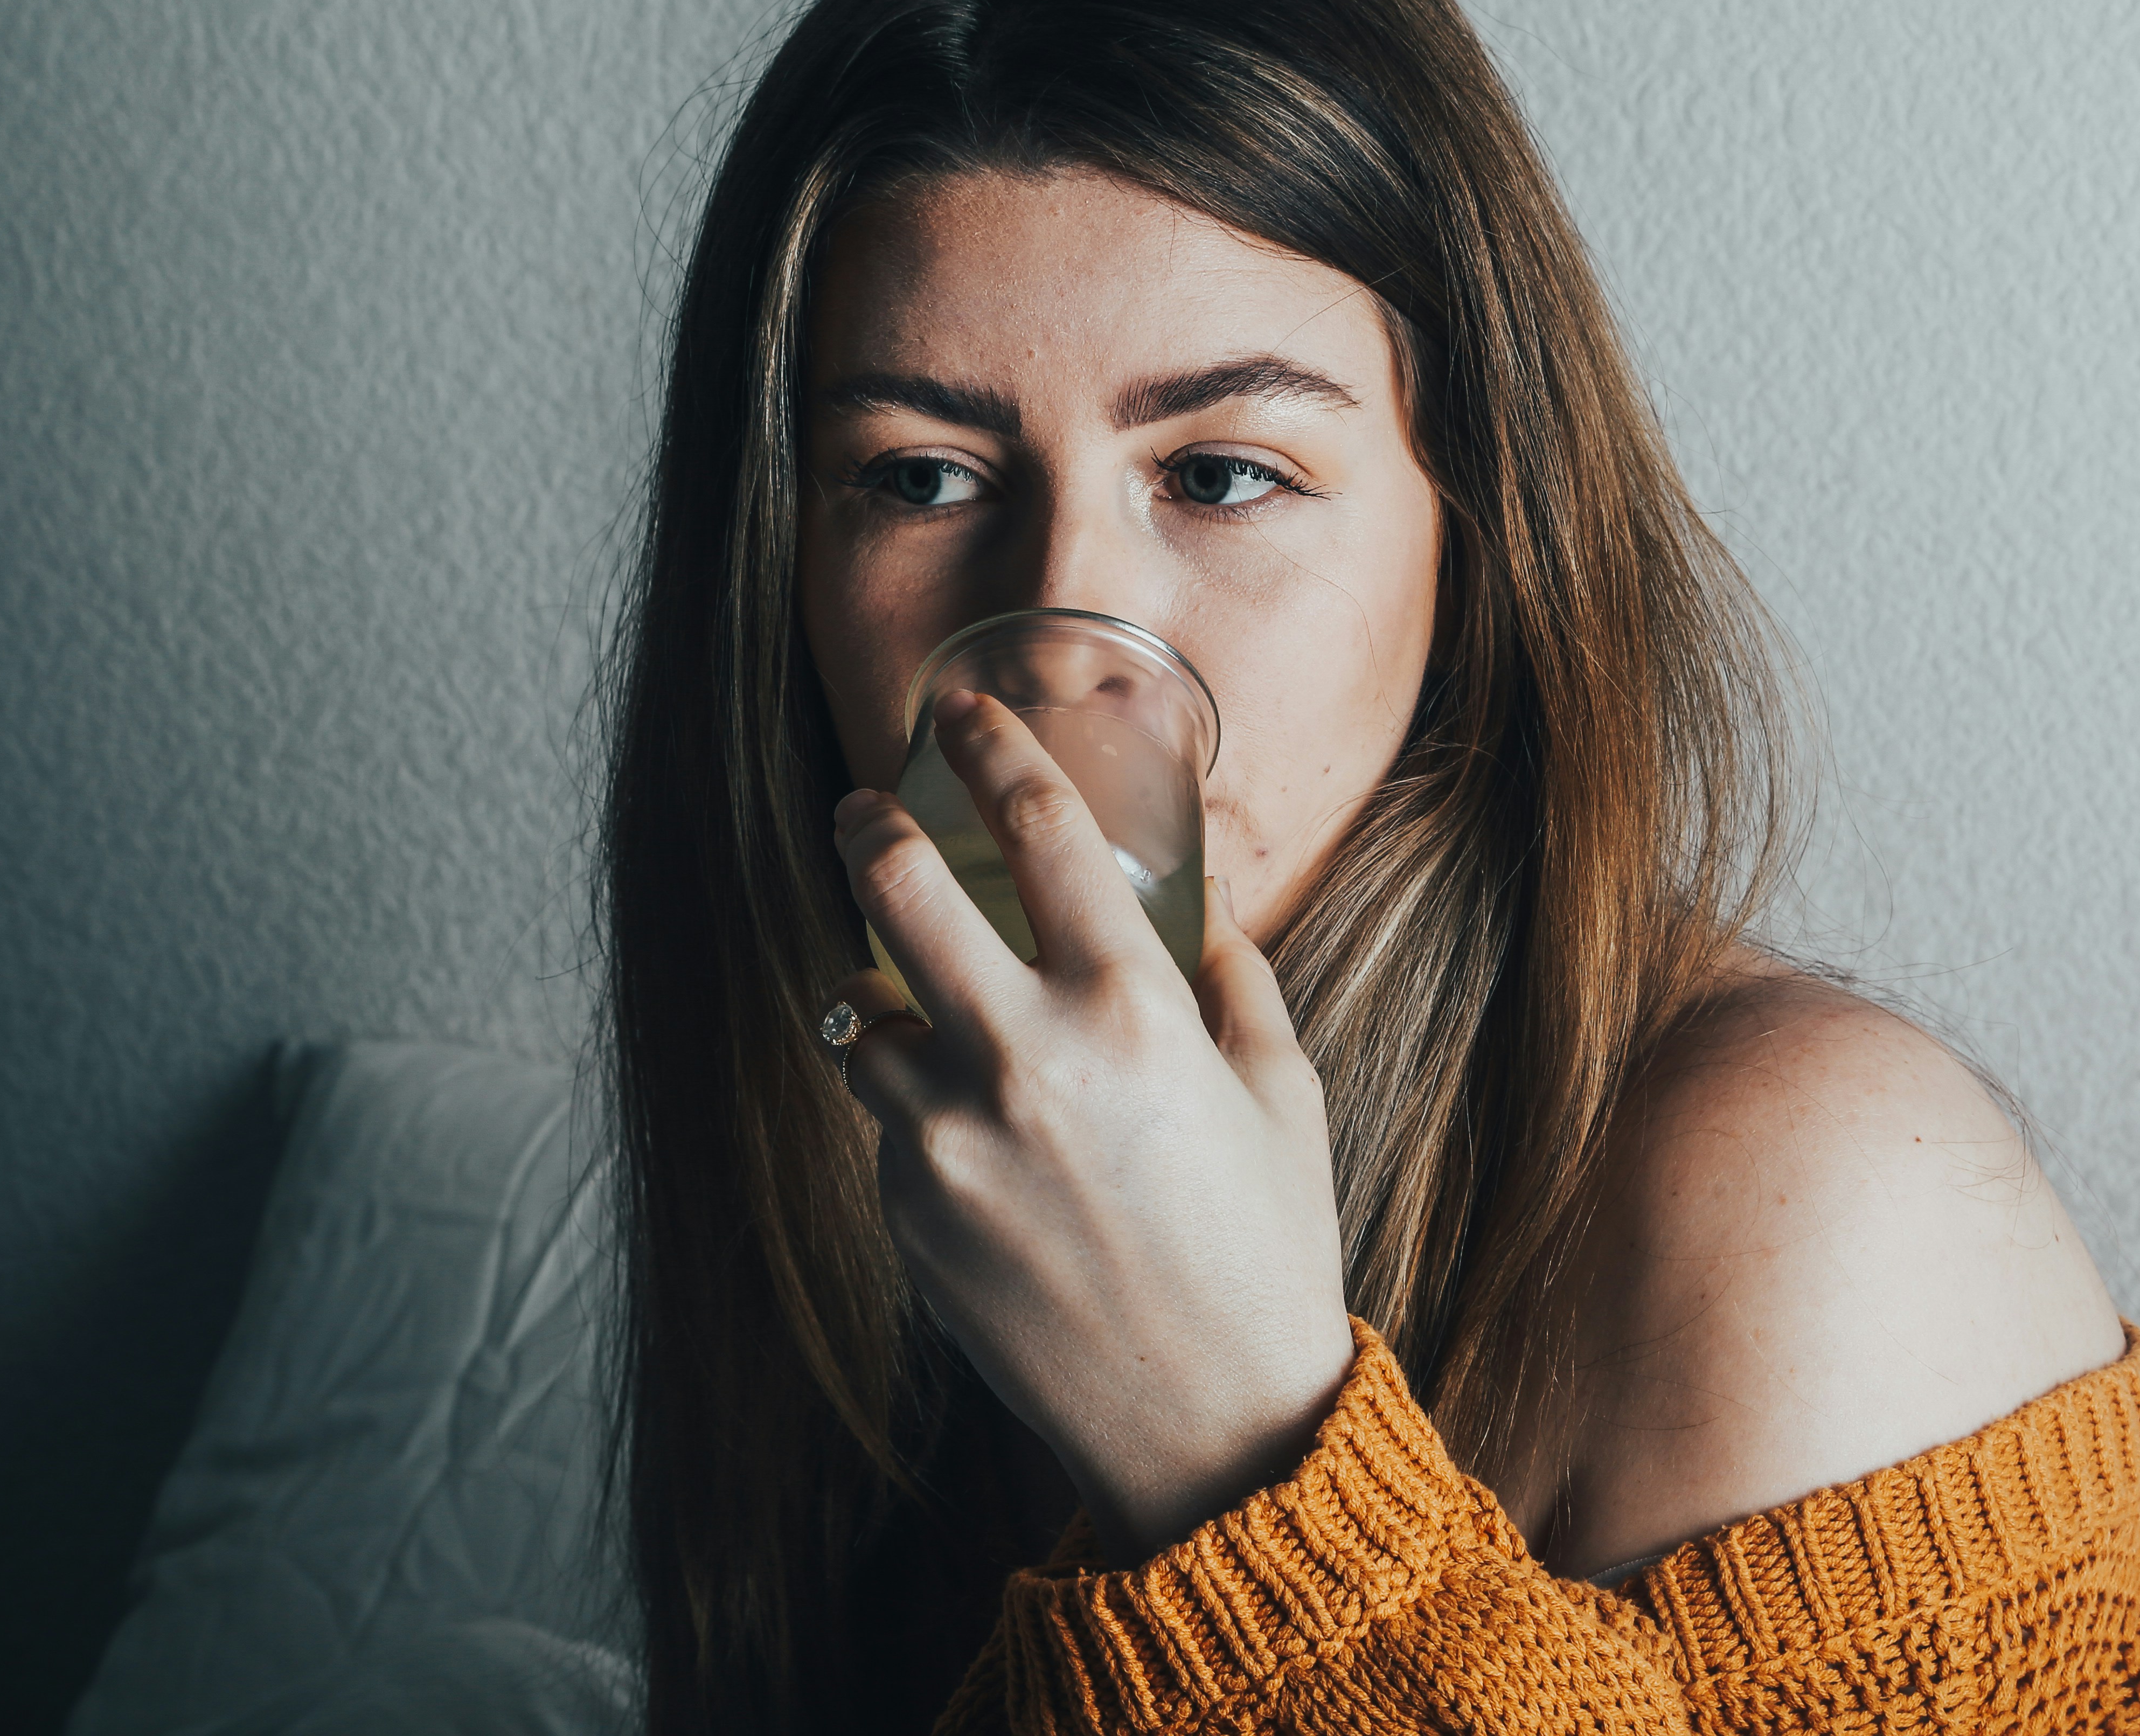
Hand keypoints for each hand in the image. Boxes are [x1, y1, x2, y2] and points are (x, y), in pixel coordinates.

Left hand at [827, 687, 1355, 1563]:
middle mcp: (1024, 1060)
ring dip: (877, 989)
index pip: (1037, 829)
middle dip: (866, 824)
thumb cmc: (1266, 1250)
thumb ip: (1231, 975)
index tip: (962, 710)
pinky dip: (915, 1107)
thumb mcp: (1282, 1090)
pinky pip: (885, 1124)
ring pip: (857, 1014)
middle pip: (894, 887)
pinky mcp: (908, 1214)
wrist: (1212, 1430)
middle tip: (859, 806)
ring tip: (908, 993)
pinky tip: (975, 1138)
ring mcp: (949, 1141)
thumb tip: (1196, 896)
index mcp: (1131, 1011)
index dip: (993, 746)